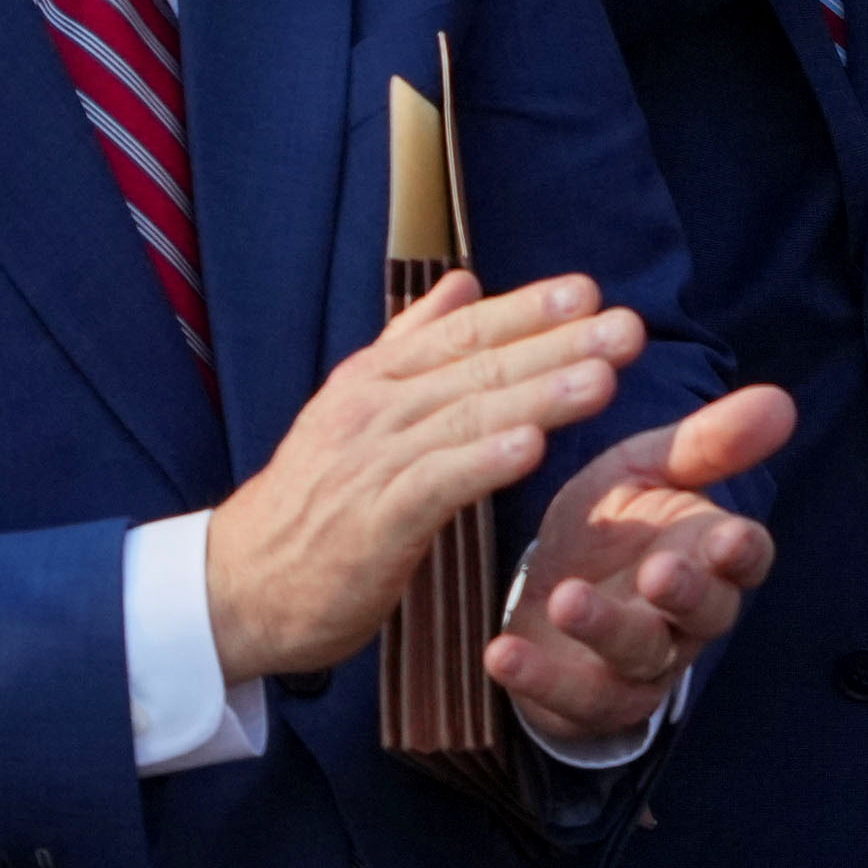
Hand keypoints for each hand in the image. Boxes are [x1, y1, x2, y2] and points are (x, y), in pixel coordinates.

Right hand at [202, 270, 644, 684]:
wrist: (240, 583)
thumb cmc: (314, 500)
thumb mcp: (356, 406)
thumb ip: (411, 343)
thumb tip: (466, 284)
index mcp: (376, 378)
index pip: (462, 332)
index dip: (527, 310)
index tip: (590, 292)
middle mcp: (375, 409)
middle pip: (478, 367)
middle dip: (558, 345)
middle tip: (627, 328)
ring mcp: (372, 462)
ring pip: (467, 418)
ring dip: (539, 397)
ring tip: (602, 379)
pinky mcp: (375, 521)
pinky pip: (438, 483)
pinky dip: (483, 462)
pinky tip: (533, 449)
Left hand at [492, 380, 792, 753]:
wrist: (544, 598)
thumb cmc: (609, 530)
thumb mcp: (646, 474)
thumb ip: (705, 443)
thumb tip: (780, 398)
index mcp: (708, 554)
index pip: (746, 558)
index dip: (741, 553)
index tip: (729, 536)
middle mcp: (687, 616)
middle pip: (705, 613)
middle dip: (685, 594)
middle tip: (657, 572)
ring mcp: (642, 664)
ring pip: (639, 654)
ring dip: (606, 628)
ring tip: (567, 598)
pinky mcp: (591, 699)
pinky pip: (574, 698)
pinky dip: (539, 679)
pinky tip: (500, 654)